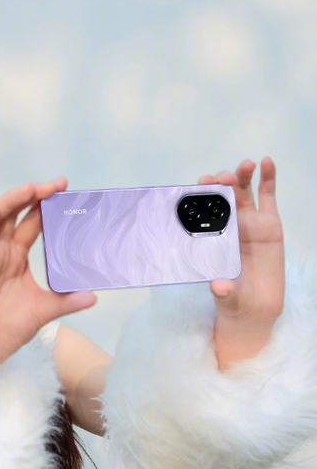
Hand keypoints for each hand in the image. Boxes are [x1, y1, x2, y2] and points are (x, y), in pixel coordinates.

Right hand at [0, 177, 97, 370]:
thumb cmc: (8, 329)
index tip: (65, 190)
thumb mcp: (44, 311)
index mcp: (16, 256)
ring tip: (30, 188)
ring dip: (10, 202)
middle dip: (32, 197)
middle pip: (14, 214)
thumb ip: (67, 301)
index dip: (45, 206)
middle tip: (55, 184)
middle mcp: (0, 252)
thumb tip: (94, 295)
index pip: (31, 222)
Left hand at [198, 157, 284, 360]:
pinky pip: (268, 195)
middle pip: (222, 196)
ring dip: (241, 174)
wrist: (255, 305)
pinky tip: (266, 162)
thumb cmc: (233, 297)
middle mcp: (228, 224)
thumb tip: (218, 287)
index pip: (202, 211)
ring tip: (244, 165)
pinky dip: (268, 177)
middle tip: (220, 177)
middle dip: (220, 182)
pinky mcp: (269, 222)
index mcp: (211, 237)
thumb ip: (223, 290)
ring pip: (243, 191)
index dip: (200, 196)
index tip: (198, 185)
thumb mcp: (226, 295)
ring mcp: (249, 221)